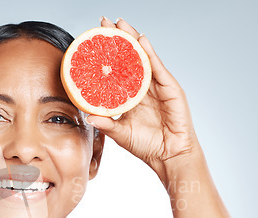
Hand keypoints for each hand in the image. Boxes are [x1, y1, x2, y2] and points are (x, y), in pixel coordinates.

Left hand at [88, 17, 200, 181]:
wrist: (169, 155)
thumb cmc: (146, 145)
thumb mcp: (120, 133)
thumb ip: (106, 123)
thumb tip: (87, 116)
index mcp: (131, 95)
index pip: (116, 70)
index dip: (106, 56)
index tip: (92, 41)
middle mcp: (143, 87)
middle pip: (129, 57)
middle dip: (117, 39)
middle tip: (104, 22)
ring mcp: (157, 85)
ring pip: (142, 57)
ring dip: (131, 39)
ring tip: (120, 24)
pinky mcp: (170, 87)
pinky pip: (157, 67)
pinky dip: (149, 52)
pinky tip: (141, 40)